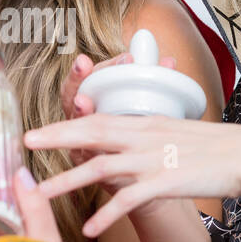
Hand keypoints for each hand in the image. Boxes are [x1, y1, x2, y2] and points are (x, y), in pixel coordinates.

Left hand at [24, 114, 240, 236]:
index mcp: (145, 124)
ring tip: (41, 192)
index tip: (41, 129)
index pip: (98, 119)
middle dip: (55, 137)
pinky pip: (128, 199)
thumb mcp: (176, 134)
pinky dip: (107, 214)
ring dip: (67, 179)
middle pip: (90, 133)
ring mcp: (152, 159)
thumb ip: (149, 138)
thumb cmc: (217, 148)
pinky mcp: (165, 182)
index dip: (66, 123)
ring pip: (100, 166)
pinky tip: (89, 228)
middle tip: (24, 142)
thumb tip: (129, 143)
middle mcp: (144, 137)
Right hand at [59, 52, 175, 175]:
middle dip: (78, 78)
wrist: (146, 187)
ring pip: (72, 125)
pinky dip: (79, 150)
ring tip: (83, 100)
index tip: (106, 54)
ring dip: (76, 110)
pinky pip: (78, 158)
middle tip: (84, 63)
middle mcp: (84, 123)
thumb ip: (152, 88)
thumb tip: (168, 60)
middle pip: (74, 95)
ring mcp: (83, 145)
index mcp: (96, 105)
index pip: (90, 78)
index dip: (97, 65)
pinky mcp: (87, 169)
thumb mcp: (144, 113)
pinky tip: (83, 145)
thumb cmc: (141, 146)